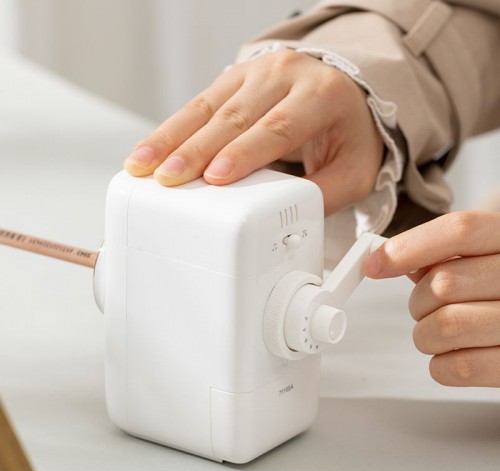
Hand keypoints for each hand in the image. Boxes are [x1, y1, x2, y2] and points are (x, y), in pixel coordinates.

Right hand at [123, 50, 383, 214]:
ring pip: (206, 106)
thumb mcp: (353, 171)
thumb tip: (280, 222)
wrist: (343, 97)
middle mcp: (286, 75)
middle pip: (235, 115)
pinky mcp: (234, 80)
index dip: (244, 152)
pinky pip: (199, 103)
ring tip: (144, 165)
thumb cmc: (348, 135)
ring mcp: (256, 73)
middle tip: (168, 178)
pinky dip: (172, 129)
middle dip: (196, 149)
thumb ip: (323, 195)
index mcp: (322, 95)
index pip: (278, 125)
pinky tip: (151, 149)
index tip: (214, 177)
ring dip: (172, 138)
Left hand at [364, 211, 499, 387]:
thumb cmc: (495, 287)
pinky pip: (460, 368)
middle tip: (425, 308)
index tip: (374, 265)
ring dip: (425, 334)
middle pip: (444, 283)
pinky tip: (453, 354)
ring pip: (446, 326)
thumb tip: (391, 258)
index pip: (460, 230)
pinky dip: (441, 365)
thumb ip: (441, 254)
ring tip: (439, 332)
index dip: (409, 247)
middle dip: (419, 300)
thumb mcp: (478, 256)